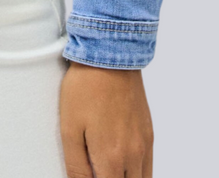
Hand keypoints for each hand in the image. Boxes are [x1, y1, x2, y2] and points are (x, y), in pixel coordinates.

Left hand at [59, 61, 153, 177]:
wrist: (111, 53)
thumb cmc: (86, 87)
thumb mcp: (69, 127)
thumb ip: (76, 165)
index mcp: (112, 158)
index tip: (90, 175)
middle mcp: (134, 155)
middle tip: (97, 170)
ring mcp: (144, 144)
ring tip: (107, 169)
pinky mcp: (149, 132)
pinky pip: (148, 165)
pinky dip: (138, 172)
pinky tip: (121, 164)